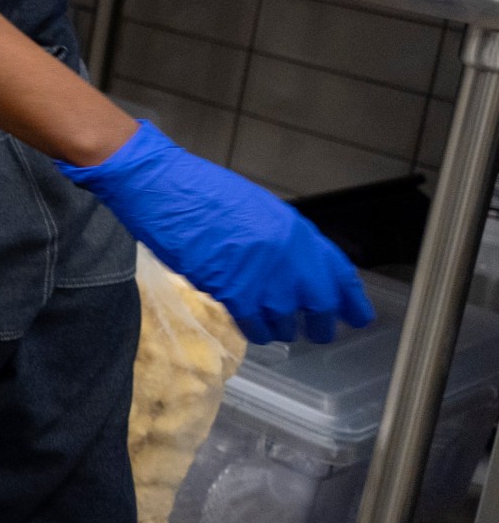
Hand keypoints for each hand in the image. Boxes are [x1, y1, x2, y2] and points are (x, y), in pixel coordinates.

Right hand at [57, 121, 372, 344]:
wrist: (163, 188)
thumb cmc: (201, 190)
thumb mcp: (254, 207)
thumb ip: (280, 237)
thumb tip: (293, 266)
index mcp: (295, 229)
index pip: (337, 272)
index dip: (352, 299)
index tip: (359, 317)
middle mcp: (288, 256)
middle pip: (319, 304)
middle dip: (322, 324)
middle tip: (321, 334)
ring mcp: (262, 276)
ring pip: (286, 320)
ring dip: (284, 328)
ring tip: (278, 330)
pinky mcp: (233, 292)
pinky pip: (255, 324)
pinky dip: (257, 330)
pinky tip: (254, 329)